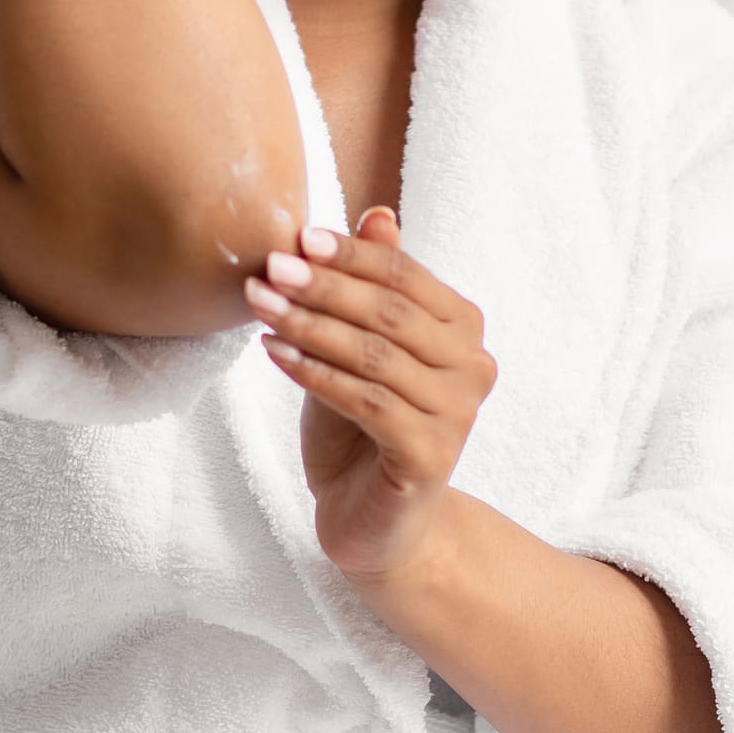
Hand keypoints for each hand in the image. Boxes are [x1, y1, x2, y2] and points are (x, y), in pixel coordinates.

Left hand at [244, 207, 495, 582]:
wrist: (372, 519)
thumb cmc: (361, 426)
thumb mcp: (357, 346)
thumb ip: (372, 286)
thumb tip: (377, 213)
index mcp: (463, 329)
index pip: (406, 277)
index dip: (351, 256)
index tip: (298, 238)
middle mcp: (474, 367)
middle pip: (391, 313)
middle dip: (324, 287)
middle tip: (270, 270)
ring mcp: (458, 414)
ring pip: (375, 355)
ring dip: (310, 326)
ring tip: (260, 307)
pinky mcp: (431, 455)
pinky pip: (366, 402)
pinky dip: (316, 374)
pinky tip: (276, 355)